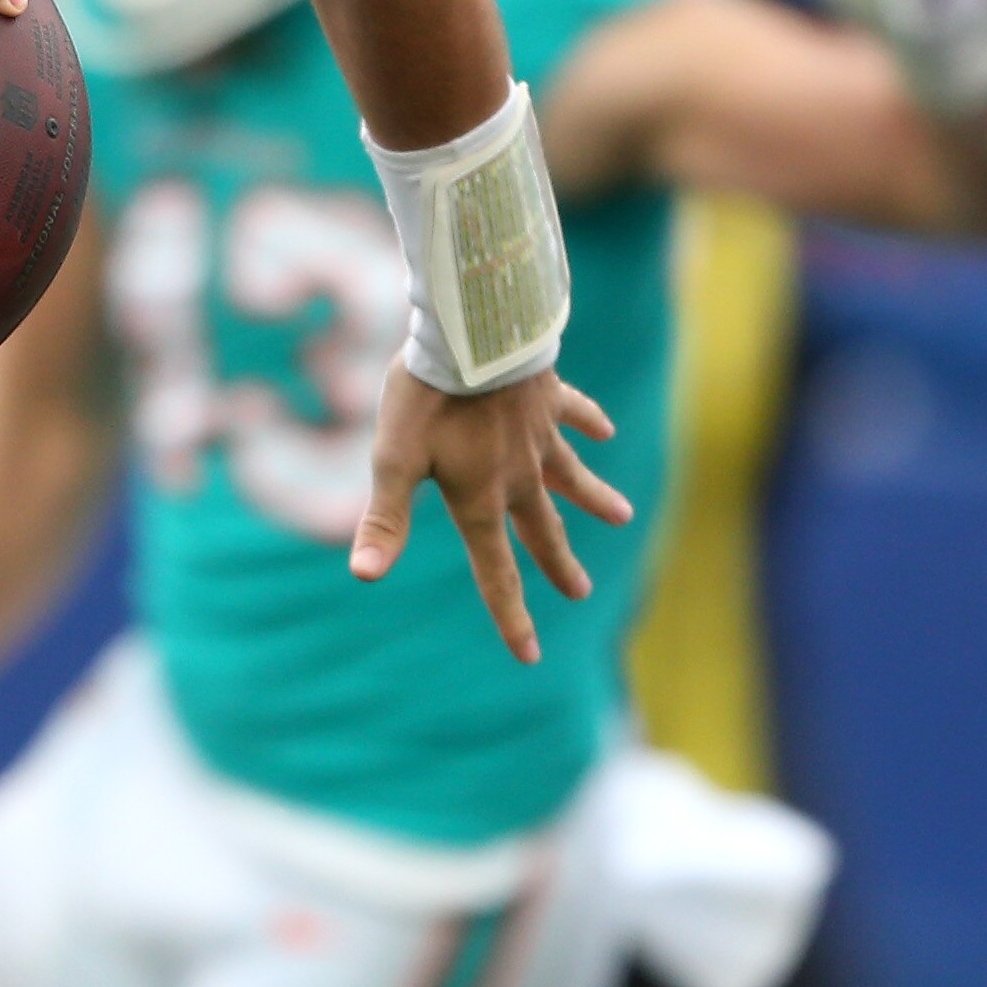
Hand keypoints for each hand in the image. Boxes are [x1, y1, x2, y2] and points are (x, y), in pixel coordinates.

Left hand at [350, 366, 628, 662]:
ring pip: (572, 477)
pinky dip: (591, 424)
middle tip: (581, 593)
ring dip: (595, 498)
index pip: (497, 573)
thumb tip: (363, 576)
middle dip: (558, 565)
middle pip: (543, 531)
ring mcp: (540, 436)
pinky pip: (576, 415)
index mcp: (481, 499)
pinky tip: (606, 433)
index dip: (511, 616)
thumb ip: (385, 519)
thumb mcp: (394, 458)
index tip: (529, 655)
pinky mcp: (548, 396)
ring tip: (623, 516)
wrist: (472, 330)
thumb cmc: (427, 396)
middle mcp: (520, 476)